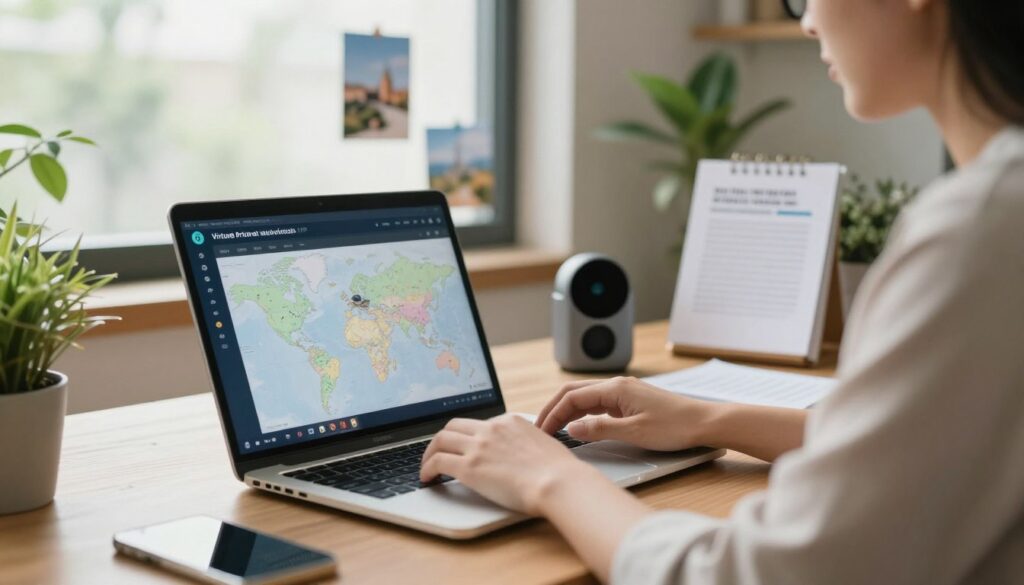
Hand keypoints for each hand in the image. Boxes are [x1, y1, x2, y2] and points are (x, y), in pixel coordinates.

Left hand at [420, 414, 601, 514]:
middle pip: (454, 426)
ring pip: (440, 440)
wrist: (557, 482)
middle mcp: (491, 429)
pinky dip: (426, 468)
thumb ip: (526, 443)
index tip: (463, 446)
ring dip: (429, 452)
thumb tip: (521, 453)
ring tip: (427, 466)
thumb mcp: (542, 445)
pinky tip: (427, 478)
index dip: (466, 437)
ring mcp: (478, 447)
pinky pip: (437, 462)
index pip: (478, 424)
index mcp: (509, 422)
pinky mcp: (469, 467)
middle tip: (438, 452)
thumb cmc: (558, 472)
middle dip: (442, 438)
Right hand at [535, 376, 717, 450]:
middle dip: (554, 409)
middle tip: (540, 428)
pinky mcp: (630, 402)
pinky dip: (583, 414)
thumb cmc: (675, 426)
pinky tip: (579, 427)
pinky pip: (598, 404)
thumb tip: (573, 428)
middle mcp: (617, 386)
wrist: (704, 422)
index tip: (542, 431)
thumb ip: (600, 429)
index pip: (572, 397)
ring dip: (567, 411)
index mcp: (615, 389)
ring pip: (585, 398)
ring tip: (554, 429)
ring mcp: (623, 393)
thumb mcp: (634, 432)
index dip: (553, 414)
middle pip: (574, 392)